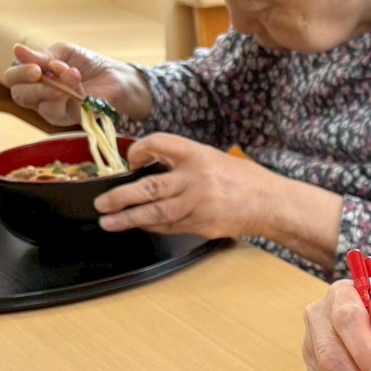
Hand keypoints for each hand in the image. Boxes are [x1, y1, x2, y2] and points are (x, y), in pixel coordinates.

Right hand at [4, 42, 149, 124]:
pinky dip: (69, 96)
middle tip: (41, 73)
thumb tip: (17, 50)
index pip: (14, 80)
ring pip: (41, 106)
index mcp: (35, 78)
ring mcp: (57, 110)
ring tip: (72, 75)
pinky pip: (64, 112)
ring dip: (54, 88)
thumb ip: (41, 56)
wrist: (117, 75)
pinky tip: (77, 85)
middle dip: (30, 84)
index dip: (19, 74)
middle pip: (20, 96)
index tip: (34, 67)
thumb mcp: (63, 53)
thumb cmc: (88, 64)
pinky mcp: (73, 120)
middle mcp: (41, 96)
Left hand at [95, 133, 272, 238]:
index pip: (159, 144)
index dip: (138, 150)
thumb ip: (179, 161)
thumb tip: (144, 168)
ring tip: (109, 221)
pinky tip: (139, 224)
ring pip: (155, 213)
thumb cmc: (240, 179)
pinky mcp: (201, 225)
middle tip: (102, 203)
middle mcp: (196, 179)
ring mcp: (199, 205)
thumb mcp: (210, 158)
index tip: (130, 160)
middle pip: (149, 187)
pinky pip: (169, 226)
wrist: (268, 203)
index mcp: (198, 155)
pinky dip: (152, 225)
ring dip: (128, 218)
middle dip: (120, 197)